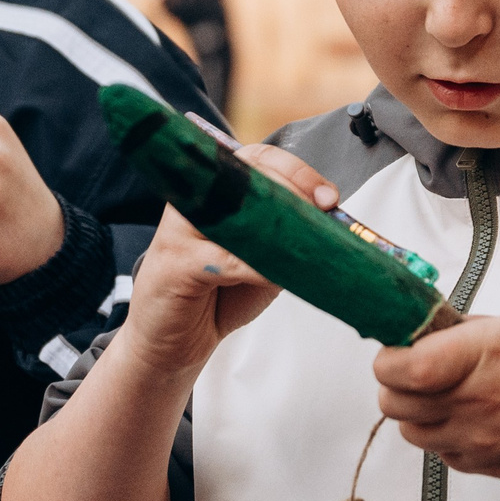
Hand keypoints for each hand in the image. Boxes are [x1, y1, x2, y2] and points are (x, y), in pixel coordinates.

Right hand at [112, 143, 339, 381]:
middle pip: (251, 179)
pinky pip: (228, 259)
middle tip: (324, 217)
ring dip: (279, 230)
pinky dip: (258, 268)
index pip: (258, 159)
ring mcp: (181, 229)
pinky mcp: (177, 262)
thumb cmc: (216, 295)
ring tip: (306, 246)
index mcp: (215, 190)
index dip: (298, 172)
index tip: (328, 197)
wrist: (171, 341)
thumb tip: (327, 222)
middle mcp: (195, 200)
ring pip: (239, 214)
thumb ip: (285, 236)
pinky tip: (275, 275)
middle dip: (296, 197)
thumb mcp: (261, 259)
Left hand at [373, 316, 499, 493]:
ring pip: (412, 432)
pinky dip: (447, 436)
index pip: (396, 368)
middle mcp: (473, 402)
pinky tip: (478, 419)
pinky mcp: (489, 468)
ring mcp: (479, 442)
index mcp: (480, 355)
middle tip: (421, 370)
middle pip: (393, 403)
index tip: (401, 348)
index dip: (390, 357)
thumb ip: (468, 333)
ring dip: (419, 413)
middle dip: (398, 385)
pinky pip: (444, 453)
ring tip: (452, 394)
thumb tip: (428, 334)